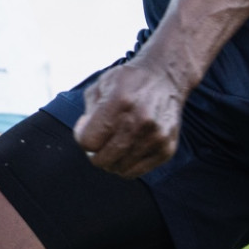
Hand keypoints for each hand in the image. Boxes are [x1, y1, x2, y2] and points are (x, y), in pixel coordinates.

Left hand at [73, 56, 193, 178]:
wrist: (166, 77)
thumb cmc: (129, 81)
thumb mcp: (101, 84)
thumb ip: (88, 112)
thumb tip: (84, 136)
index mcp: (119, 102)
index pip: (88, 142)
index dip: (82, 136)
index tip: (87, 127)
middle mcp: (140, 121)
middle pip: (102, 160)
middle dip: (94, 152)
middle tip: (99, 139)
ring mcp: (156, 137)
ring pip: (118, 168)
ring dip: (111, 158)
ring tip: (115, 141)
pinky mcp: (166, 149)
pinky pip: (135, 171)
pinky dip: (127, 163)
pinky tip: (128, 147)